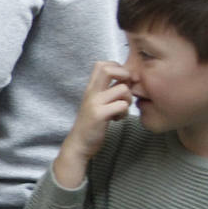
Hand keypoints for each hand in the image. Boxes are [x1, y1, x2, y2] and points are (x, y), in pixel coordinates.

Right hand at [52, 61, 131, 187]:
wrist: (79, 144)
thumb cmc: (92, 123)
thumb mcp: (97, 103)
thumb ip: (108, 90)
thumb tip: (128, 79)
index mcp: (91, 88)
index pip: (102, 64)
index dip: (117, 67)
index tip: (122, 80)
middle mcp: (91, 92)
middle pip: (107, 68)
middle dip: (124, 74)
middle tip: (127, 89)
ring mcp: (94, 103)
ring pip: (122, 89)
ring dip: (128, 99)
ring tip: (121, 109)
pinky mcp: (99, 115)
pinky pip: (122, 106)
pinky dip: (124, 113)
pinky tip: (117, 119)